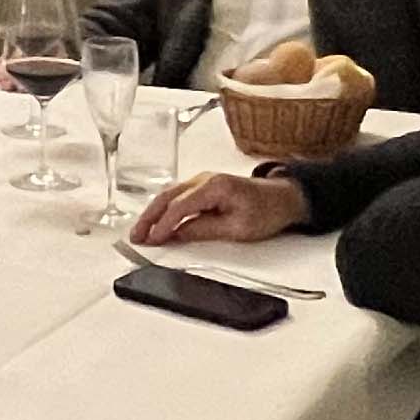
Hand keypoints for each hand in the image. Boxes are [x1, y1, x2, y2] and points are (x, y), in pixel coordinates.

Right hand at [131, 167, 308, 246]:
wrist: (284, 198)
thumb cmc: (266, 211)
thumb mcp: (237, 228)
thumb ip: (204, 229)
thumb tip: (177, 234)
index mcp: (215, 186)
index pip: (180, 206)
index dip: (163, 224)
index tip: (153, 240)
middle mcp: (205, 179)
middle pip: (168, 197)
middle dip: (150, 217)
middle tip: (136, 236)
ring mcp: (203, 181)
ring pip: (170, 195)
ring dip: (154, 213)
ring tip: (140, 232)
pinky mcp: (204, 188)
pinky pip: (178, 197)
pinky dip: (164, 209)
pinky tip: (157, 222)